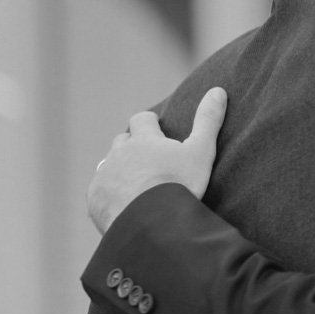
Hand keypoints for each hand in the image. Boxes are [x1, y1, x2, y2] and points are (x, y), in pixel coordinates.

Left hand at [87, 87, 226, 233]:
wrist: (150, 223)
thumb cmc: (179, 184)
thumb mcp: (201, 151)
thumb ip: (209, 120)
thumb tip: (218, 90)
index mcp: (144, 139)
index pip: (142, 119)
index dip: (149, 122)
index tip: (156, 127)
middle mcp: (120, 153)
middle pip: (123, 141)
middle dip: (132, 145)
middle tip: (147, 157)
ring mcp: (105, 175)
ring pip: (109, 165)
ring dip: (119, 168)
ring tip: (134, 182)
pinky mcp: (95, 198)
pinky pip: (99, 191)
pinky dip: (109, 193)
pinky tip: (121, 203)